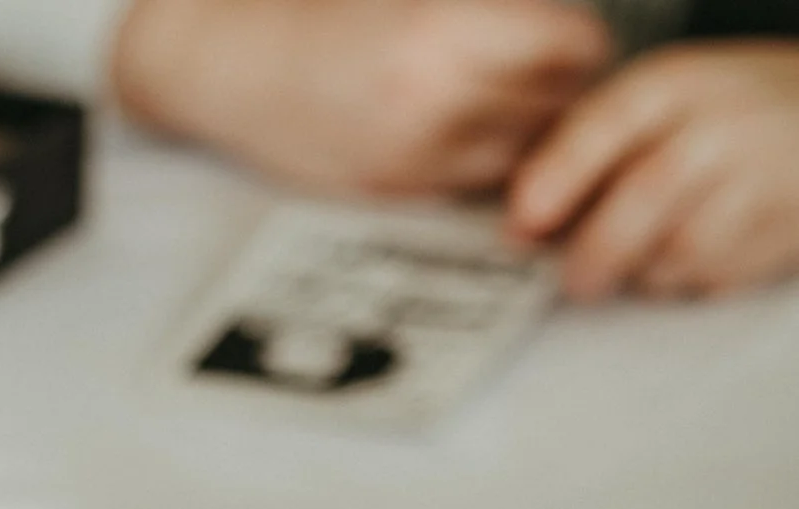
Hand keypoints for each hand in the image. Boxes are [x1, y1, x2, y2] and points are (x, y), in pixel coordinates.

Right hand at [115, 0, 610, 195]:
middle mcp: (436, 96)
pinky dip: (477, 163)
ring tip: (498, 110)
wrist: (231, 61)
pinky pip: (469, 183)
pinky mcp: (389, 189)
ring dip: (523, 136)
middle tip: (540, 81)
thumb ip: (488, 14)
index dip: (578, 46)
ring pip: (520, 155)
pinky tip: (455, 136)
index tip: (566, 44)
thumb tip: (558, 33)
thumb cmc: (318, 15)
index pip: (573, 47)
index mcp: (447, 29)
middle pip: (556, 107)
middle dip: (557, 94)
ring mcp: (413, 151)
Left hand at [508, 43, 798, 299]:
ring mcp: (762, 171)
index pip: (607, 123)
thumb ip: (581, 156)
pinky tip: (684, 264)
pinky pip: (722, 272)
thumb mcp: (649, 108)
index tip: (524, 220)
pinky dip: (691, 281)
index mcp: (672, 86)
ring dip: (646, 272)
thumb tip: (520, 230)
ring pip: (684, 247)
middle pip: (646, 193)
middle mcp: (720, 122)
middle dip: (597, 248)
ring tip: (638, 265)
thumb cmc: (712, 114)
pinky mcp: (785, 223)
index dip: (559, 175)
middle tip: (575, 279)